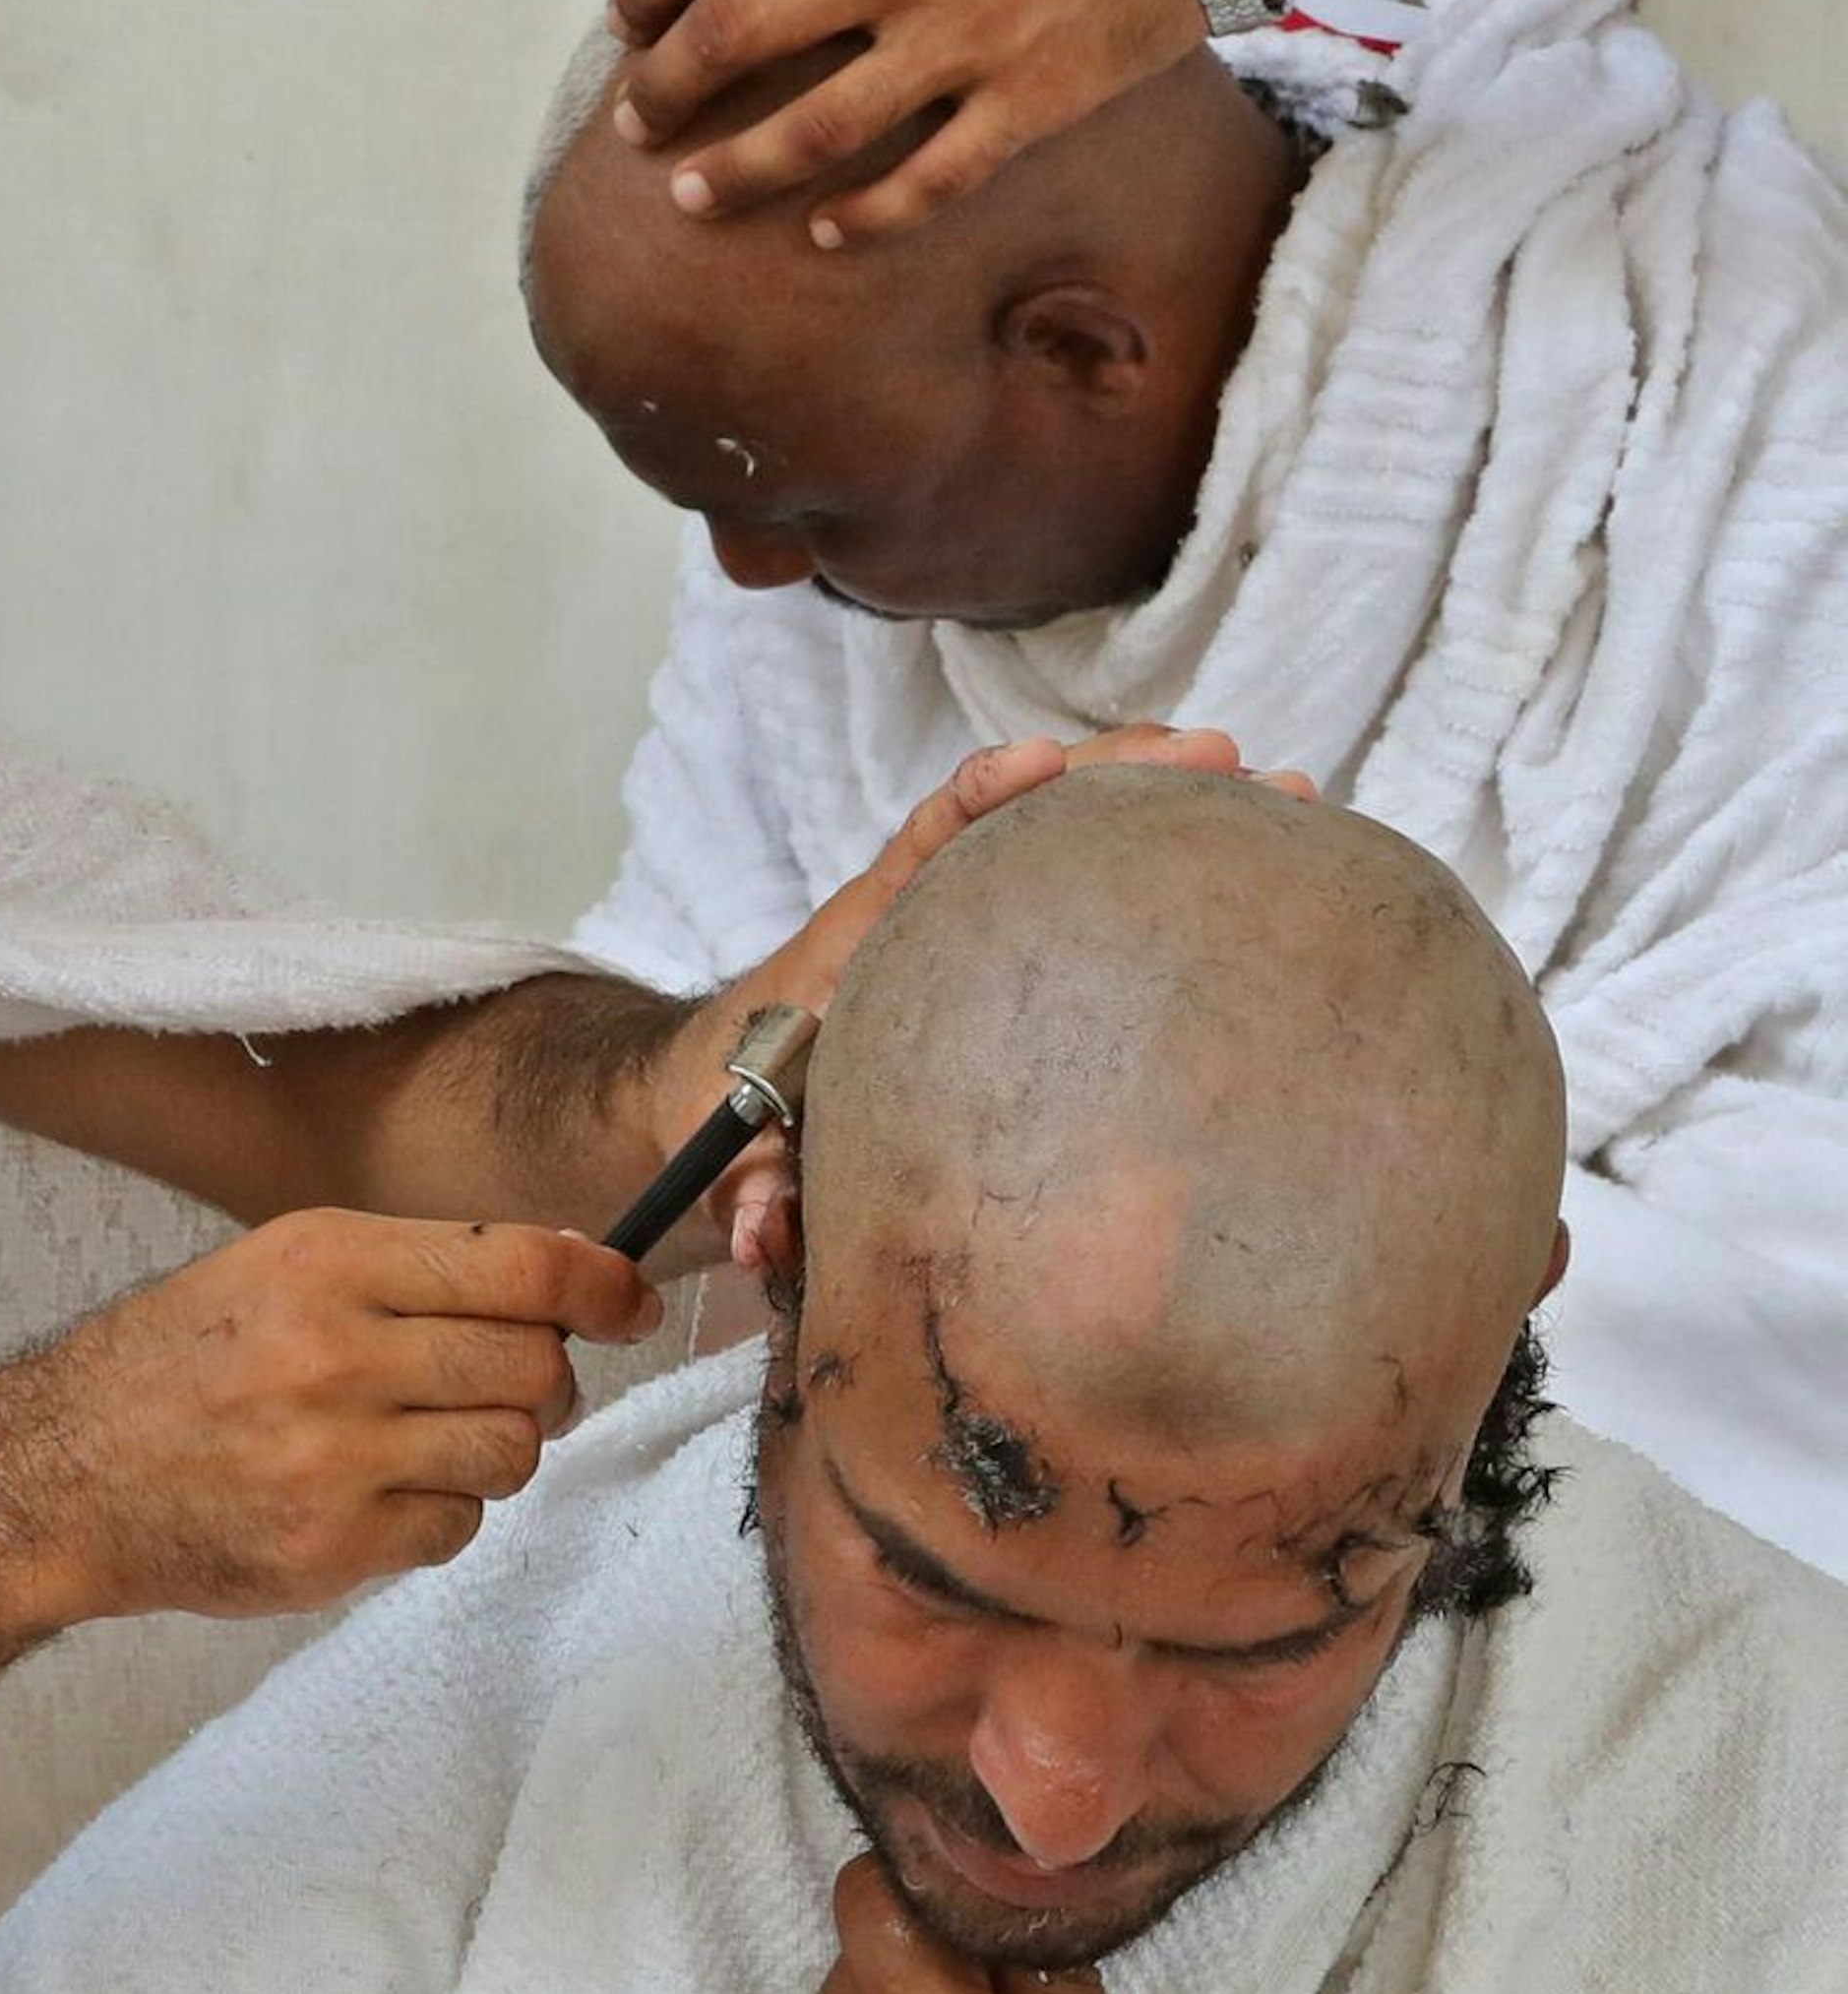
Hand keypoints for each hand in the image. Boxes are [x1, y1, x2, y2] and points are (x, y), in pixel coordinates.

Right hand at [0, 1211, 647, 1623]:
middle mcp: (337, 1353)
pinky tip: (378, 1492)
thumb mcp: (280, 1268)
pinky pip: (460, 1528)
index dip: (601, 1284)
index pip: (522, 1265)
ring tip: (425, 1439)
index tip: (626, 1301)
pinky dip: (441, 1513)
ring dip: (493, 1447)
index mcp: (327, 1261)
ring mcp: (336, 1458)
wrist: (63, 1473)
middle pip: (535, 1365)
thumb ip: (416, 1270)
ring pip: (512, 1452)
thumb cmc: (182, 1361)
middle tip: (499, 1381)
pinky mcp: (335, 1547)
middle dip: (542, 1375)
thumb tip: (571, 1278)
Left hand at [601, 0, 1209, 245]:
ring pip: (818, 126)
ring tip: (689, 199)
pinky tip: (823, 234)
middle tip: (635, 124)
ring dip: (738, 171)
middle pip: (738, 37)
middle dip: (665, 88)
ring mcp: (968, 38)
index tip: (627, 23)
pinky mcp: (1031, 99)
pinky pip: (931, 180)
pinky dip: (867, 215)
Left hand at [671, 727, 1291, 1273]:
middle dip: (1124, 778)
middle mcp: (923, 919)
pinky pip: (1084, 896)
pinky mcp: (1006, 963)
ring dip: (1165, 809)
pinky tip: (1246, 865)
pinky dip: (1157, 868)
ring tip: (1276, 792)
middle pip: (1026, 819)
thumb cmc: (733, 1126)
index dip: (980, 798)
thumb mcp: (739, 1163)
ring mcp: (966, 931)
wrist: (716, 1109)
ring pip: (1071, 845)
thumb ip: (755, 1193)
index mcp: (860, 950)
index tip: (1043, 764)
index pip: (922, 847)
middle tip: (1230, 760)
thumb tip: (770, 1233)